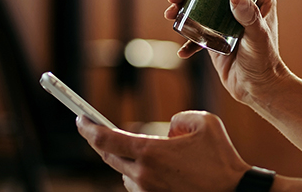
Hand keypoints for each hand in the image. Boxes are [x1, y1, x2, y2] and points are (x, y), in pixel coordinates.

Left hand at [77, 111, 248, 191]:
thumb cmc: (222, 158)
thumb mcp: (204, 123)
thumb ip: (180, 117)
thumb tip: (168, 129)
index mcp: (151, 152)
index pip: (106, 139)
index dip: (88, 128)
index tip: (79, 119)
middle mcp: (143, 175)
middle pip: (109, 157)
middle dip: (102, 141)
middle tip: (95, 128)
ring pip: (125, 174)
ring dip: (128, 161)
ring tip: (147, 153)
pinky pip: (138, 187)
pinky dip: (141, 176)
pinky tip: (158, 170)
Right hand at [164, 0, 290, 105]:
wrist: (257, 90)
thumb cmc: (264, 61)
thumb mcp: (257, 36)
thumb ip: (248, 16)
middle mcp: (240, 7)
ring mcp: (226, 22)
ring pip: (200, 8)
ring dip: (182, 10)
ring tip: (170, 16)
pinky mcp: (215, 39)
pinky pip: (197, 34)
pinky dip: (187, 40)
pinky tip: (183, 52)